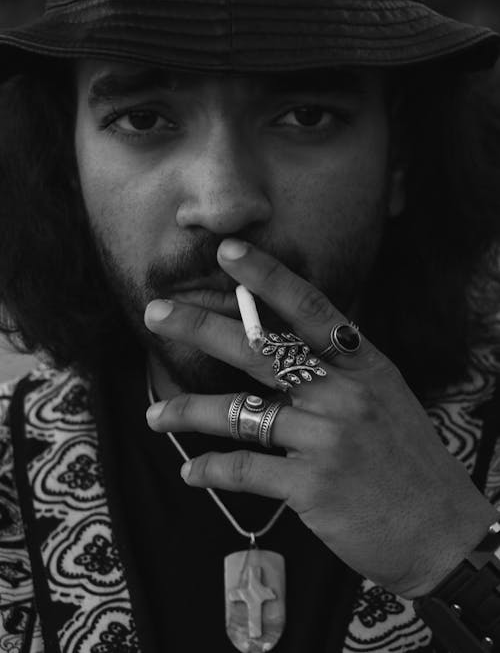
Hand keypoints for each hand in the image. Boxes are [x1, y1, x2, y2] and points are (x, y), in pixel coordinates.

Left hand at [144, 238, 497, 598]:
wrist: (443, 532)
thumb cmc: (407, 460)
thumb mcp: (384, 398)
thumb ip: (339, 370)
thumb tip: (281, 346)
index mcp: (364, 365)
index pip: (310, 309)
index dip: (268, 277)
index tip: (228, 251)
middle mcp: (345, 394)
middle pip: (260, 350)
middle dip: (201, 327)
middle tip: (156, 313)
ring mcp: (328, 439)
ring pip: (240, 411)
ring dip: (188, 412)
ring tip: (155, 416)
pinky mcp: (313, 485)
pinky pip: (245, 469)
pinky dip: (211, 470)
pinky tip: (193, 472)